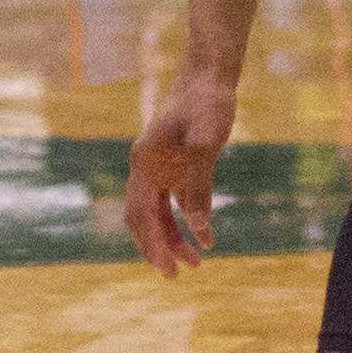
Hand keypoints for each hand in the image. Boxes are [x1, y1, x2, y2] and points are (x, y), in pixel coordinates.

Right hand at [123, 69, 237, 275]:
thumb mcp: (205, 144)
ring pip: (157, 212)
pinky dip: (184, 220)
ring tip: (196, 262)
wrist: (210, 77)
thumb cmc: (206, 104)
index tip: (168, 269)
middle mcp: (146, 167)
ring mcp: (160, 167)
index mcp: (144, 162)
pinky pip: (173, 201)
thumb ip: (200, 188)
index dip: (152, 244)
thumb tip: (200, 230)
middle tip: (177, 275)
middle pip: (142, 218)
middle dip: (157, 248)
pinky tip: (202, 237)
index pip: (140, 214)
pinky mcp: (176, 166)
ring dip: (171, 237)